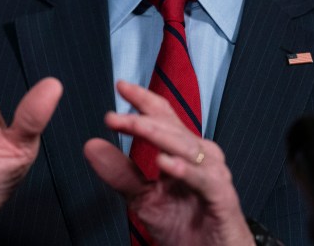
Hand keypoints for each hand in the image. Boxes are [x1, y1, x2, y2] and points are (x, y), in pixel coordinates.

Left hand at [84, 81, 253, 245]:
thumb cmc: (185, 227)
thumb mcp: (145, 198)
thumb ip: (120, 172)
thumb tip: (92, 146)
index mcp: (183, 150)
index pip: (163, 116)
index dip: (143, 99)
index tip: (121, 86)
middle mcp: (201, 154)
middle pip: (170, 127)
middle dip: (141, 118)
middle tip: (114, 116)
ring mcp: (213, 173)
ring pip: (185, 146)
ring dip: (157, 135)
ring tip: (134, 126)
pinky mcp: (222, 196)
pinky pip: (202, 179)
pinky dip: (184, 170)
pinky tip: (165, 163)